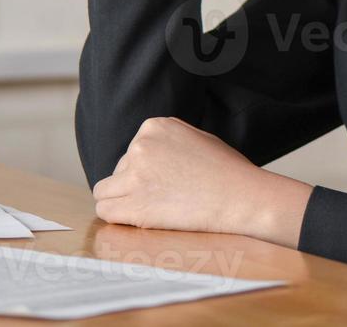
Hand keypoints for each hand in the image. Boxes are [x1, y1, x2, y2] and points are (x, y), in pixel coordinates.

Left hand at [91, 117, 312, 247]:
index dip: (145, 169)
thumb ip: (167, 141)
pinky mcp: (134, 205)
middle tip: (162, 198)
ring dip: (120, 200)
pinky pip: (105, 210)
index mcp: (154, 126)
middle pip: (120, 170)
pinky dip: (116, 217)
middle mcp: (140, 146)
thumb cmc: (226, 170)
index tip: (164, 181)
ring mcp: (135, 175)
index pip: (132, 150)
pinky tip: (136, 220)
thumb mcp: (195, 137)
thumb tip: (147, 155)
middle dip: (135, 184)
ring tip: (146, 210)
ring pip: (105, 191)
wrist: (241, 196)